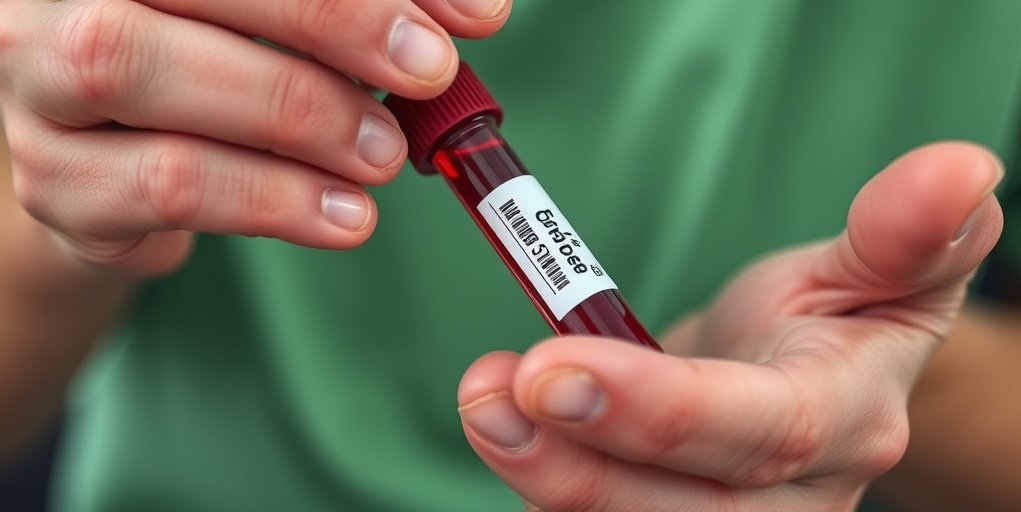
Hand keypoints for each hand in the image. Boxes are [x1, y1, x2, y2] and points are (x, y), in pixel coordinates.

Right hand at [0, 0, 509, 275]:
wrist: (125, 170)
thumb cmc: (219, 71)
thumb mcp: (289, 28)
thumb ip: (362, 14)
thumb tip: (476, 13)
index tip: (472, 17)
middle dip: (329, 21)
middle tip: (428, 74)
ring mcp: (38, 87)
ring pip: (145, 74)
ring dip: (297, 117)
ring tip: (386, 158)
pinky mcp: (59, 183)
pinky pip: (163, 185)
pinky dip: (271, 201)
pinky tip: (345, 217)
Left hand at [457, 141, 1003, 510]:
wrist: (791, 386)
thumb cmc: (822, 323)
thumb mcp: (866, 271)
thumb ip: (903, 236)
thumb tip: (967, 168)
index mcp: (844, 421)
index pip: (761, 433)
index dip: (657, 410)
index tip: (551, 368)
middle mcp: (794, 503)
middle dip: (580, 468)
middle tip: (488, 396)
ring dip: (547, 481)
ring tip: (482, 406)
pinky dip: (549, 491)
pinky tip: (508, 441)